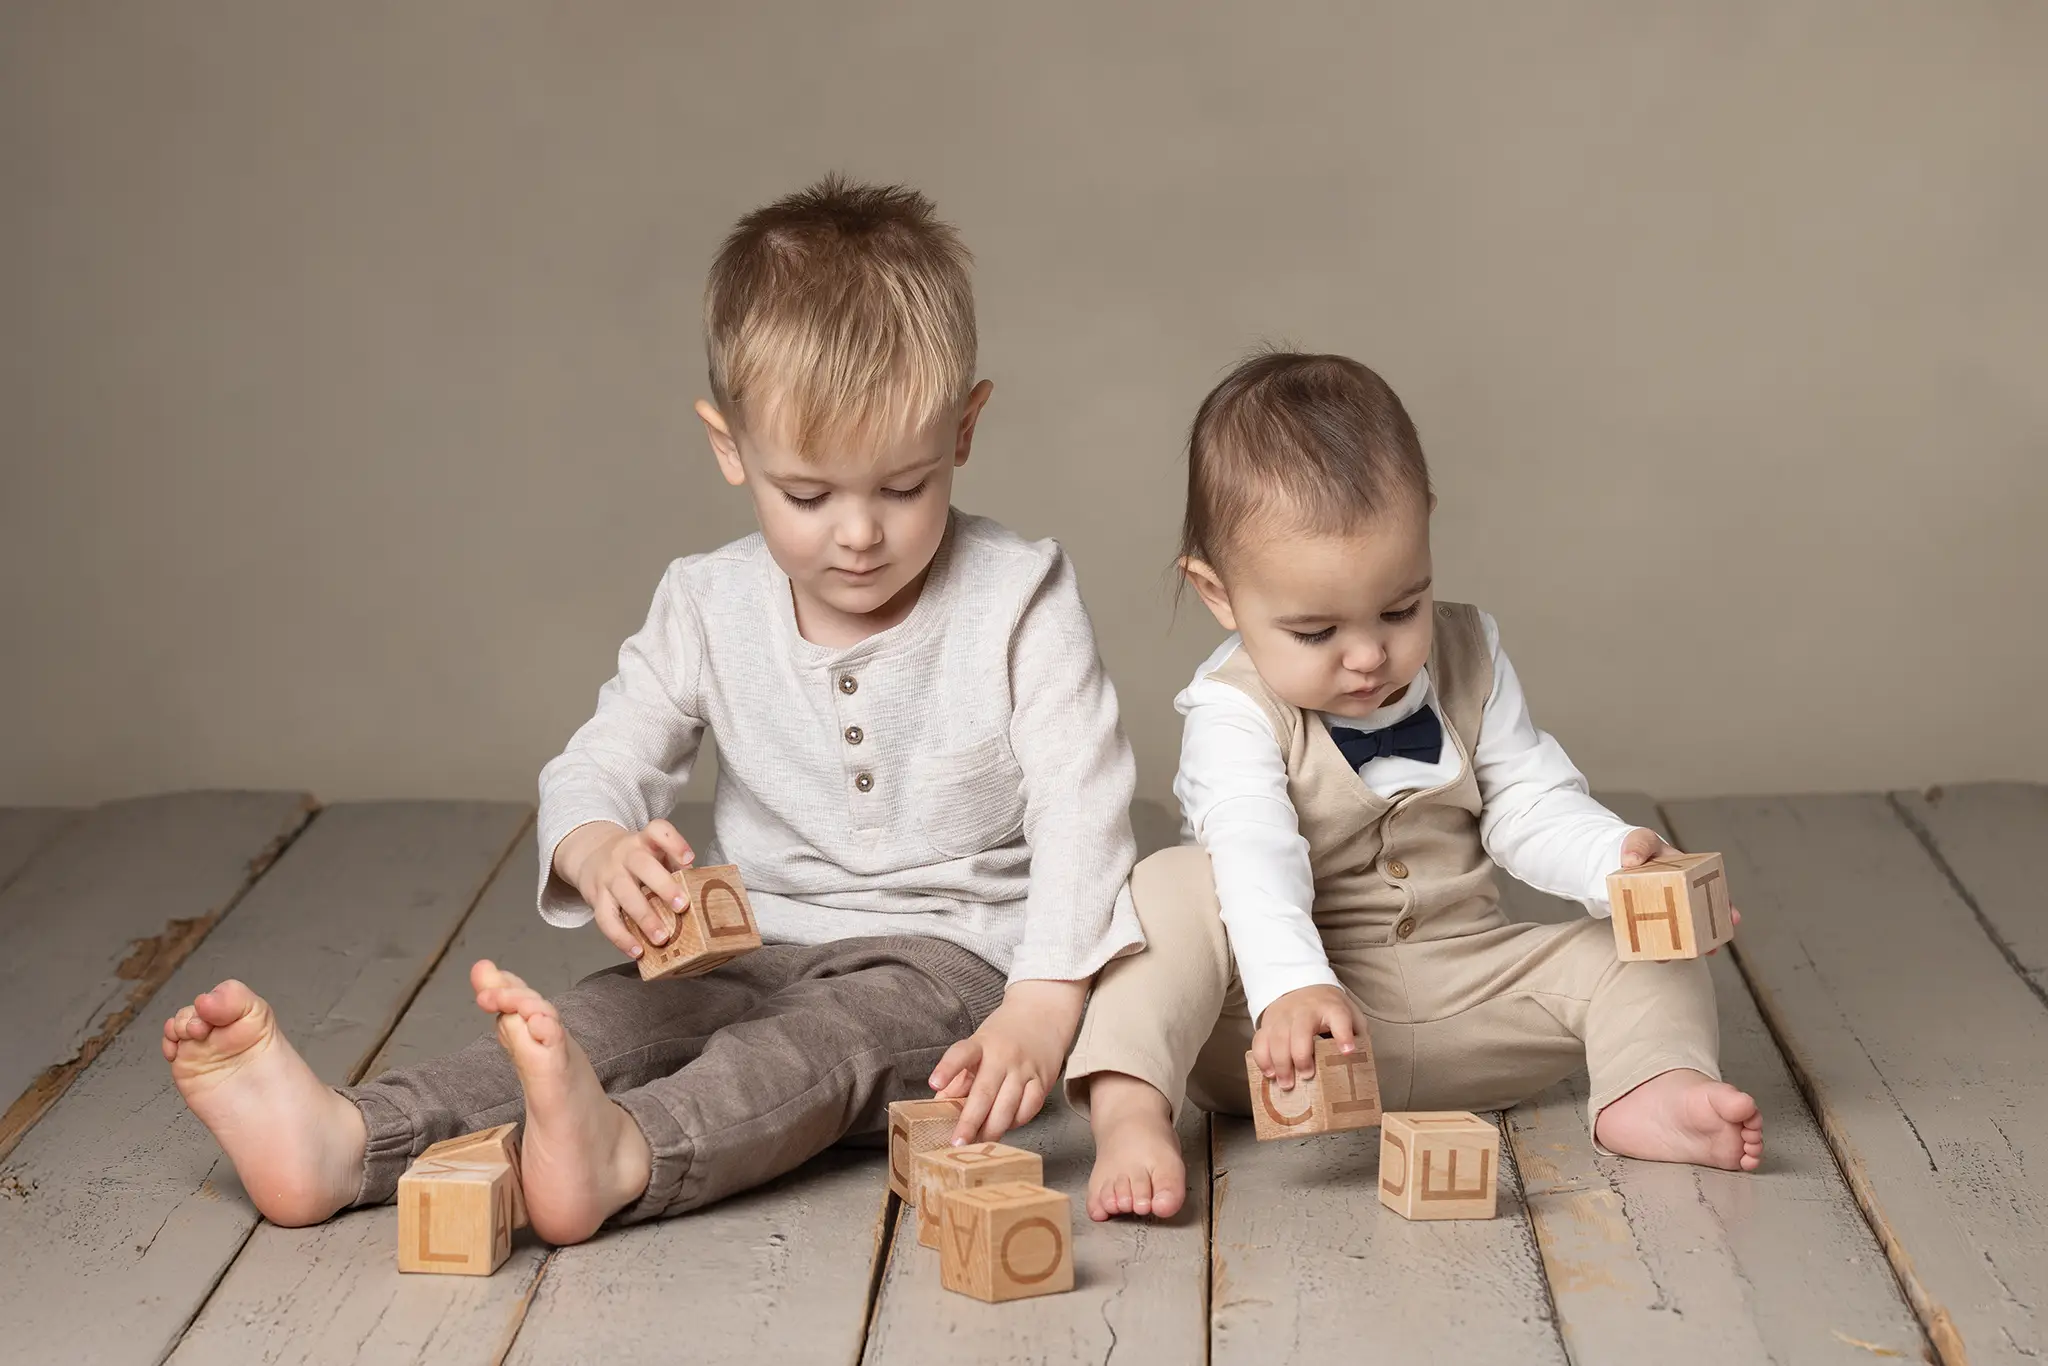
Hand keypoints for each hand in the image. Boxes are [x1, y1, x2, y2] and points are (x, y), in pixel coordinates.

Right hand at [554, 819, 695, 958]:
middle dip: (664, 886)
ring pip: (624, 894)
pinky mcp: (595, 897)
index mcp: (644, 841)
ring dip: (645, 918)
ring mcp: (608, 876)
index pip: (657, 830)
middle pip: (642, 865)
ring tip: (662, 938)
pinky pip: (606, 919)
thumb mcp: (653, 853)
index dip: (674, 842)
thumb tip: (701, 891)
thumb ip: (674, 867)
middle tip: (682, 906)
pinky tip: (637, 950)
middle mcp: (624, 855)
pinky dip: (621, 938)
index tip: (689, 859)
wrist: (591, 855)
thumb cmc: (634, 860)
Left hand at [930, 979, 1087, 1143]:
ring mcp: (1023, 1069)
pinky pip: (1030, 1107)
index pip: (961, 1054)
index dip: (947, 1068)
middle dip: (970, 1121)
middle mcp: (1002, 1056)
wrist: (1043, 1012)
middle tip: (958, 1142)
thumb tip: (937, 1108)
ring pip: (1008, 1105)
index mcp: (980, 1045)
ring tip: (980, 1144)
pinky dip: (1018, 1121)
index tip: (934, 1083)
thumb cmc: (1004, 1034)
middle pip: (984, 1092)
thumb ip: (958, 1076)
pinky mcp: (1042, 1080)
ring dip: (993, 1129)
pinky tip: (1008, 1127)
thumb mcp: (977, 1046)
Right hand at [1250, 984, 1369, 1090]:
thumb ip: (1356, 1034)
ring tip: (1286, 1084)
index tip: (1348, 1051)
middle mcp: (1305, 1010)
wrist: (1302, 987)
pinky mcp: (1268, 1023)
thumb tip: (1360, 1062)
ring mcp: (1283, 1016)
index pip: (1339, 1019)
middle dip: (1301, 1056)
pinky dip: (1262, 1058)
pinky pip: (1260, 1040)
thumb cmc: (1329, 1008)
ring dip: (1280, 1063)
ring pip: (1277, 1038)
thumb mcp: (1349, 1014)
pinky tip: (1269, 1073)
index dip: (1344, 1034)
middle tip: (1306, 1076)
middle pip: (1300, 1032)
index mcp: (1331, 1008)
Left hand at [1618, 828, 1741, 950]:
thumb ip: (1638, 846)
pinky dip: (1660, 948)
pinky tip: (1658, 957)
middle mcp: (1685, 897)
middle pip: (1703, 920)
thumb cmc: (1639, 849)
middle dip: (1710, 937)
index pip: (1715, 893)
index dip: (1726, 907)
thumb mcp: (1641, 841)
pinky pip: (1659, 938)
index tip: (1733, 919)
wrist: (1622, 862)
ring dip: (1687, 947)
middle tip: (1711, 948)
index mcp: (1691, 876)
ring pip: (1683, 934)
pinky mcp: (1650, 922)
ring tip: (1684, 956)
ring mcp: (1669, 912)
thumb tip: (1630, 861)